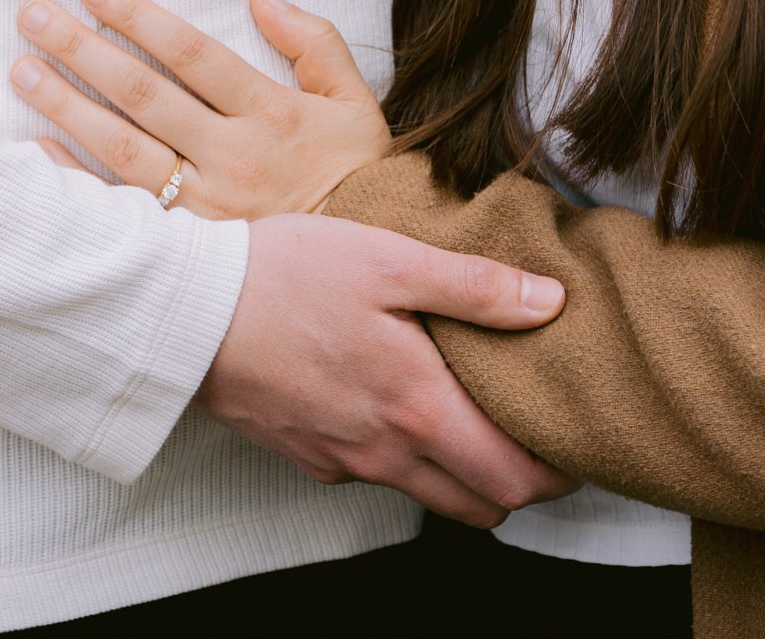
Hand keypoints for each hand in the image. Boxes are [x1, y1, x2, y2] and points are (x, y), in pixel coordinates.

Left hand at [11, 0, 391, 217]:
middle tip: (33, 15)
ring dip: (67, 107)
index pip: (191, 54)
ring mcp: (205, 210)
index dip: (140, 17)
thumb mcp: (355, 105)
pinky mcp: (188, 250)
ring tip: (22, 70)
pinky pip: (121, 213)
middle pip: (144, 95)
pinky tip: (35, 153)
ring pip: (122, 150)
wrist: (364, 279)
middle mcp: (231, 159)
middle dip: (84, 51)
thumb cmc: (358, 180)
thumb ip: (314, 43)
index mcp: (270, 115)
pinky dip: (75, 183)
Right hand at [198, 211, 569, 524]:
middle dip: (520, 481)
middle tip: (533, 428)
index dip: (557, 469)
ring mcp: (345, 462)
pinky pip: (377, 475)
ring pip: (430, 497)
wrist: (191, 313)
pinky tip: (398, 401)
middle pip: (481, 506)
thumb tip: (552, 304)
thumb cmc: (290, 275)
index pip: (513, 478)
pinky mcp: (310, 456)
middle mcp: (387, 453)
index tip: (574, 436)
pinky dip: (406, 458)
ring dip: (464, 473)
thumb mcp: (390, 259)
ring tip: (473, 413)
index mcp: (418, 407)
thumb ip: (474, 288)